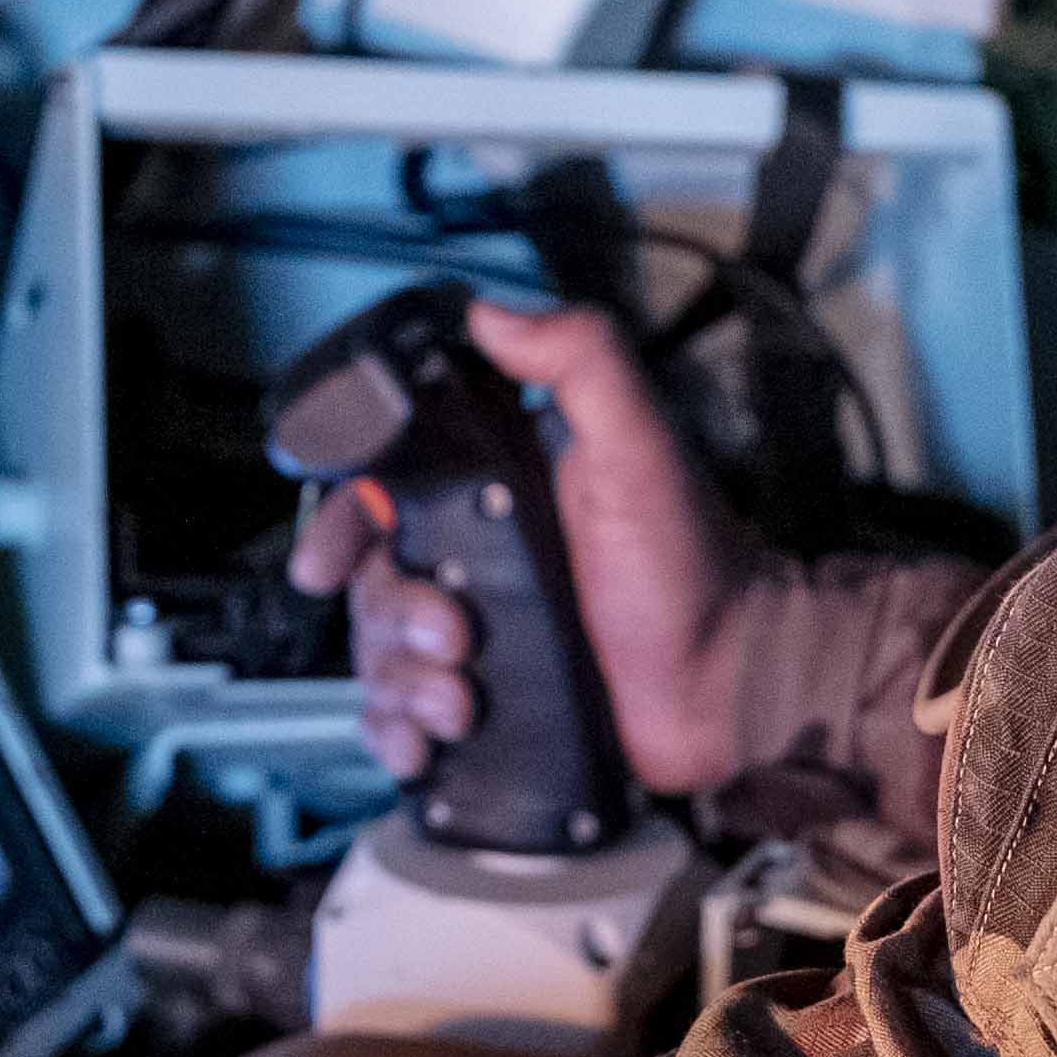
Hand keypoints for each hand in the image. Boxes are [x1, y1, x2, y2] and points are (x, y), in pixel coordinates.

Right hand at [284, 299, 767, 795]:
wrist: (729, 688)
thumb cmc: (694, 566)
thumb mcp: (639, 448)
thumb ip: (580, 363)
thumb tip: (490, 312)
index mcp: (497, 490)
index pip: (381, 492)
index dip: (342, 522)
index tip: (327, 562)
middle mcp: (479, 558)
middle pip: (372, 580)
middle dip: (390, 615)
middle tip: (450, 633)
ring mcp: (479, 633)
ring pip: (381, 653)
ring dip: (404, 681)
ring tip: (462, 698)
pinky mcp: (486, 701)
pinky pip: (403, 717)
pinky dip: (400, 732)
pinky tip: (427, 744)